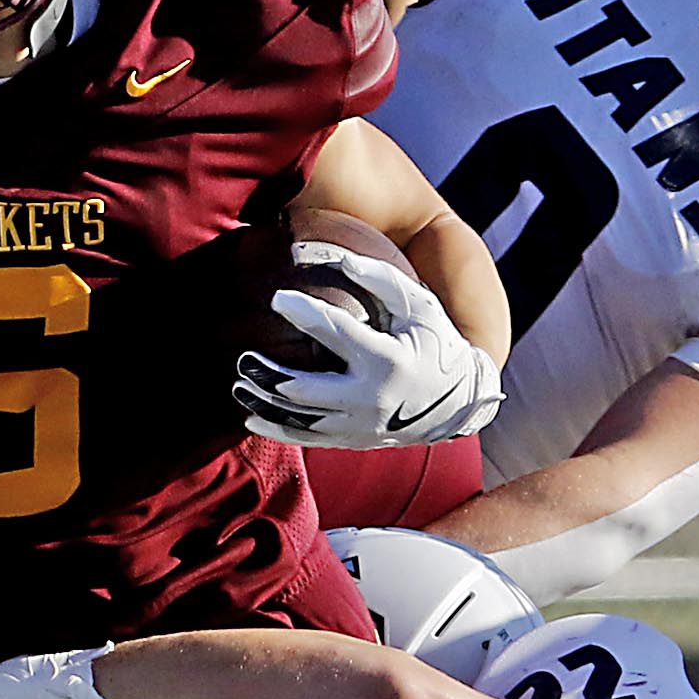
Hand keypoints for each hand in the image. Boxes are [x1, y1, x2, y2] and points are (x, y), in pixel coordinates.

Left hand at [236, 240, 503, 447]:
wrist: (459, 403)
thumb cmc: (435, 342)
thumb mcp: (419, 306)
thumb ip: (382, 280)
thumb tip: (340, 257)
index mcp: (388, 360)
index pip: (337, 333)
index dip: (304, 313)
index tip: (277, 298)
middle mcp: (370, 399)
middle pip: (304, 390)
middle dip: (268, 373)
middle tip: (244, 356)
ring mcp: (360, 425)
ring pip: (299, 420)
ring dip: (264, 403)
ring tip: (238, 384)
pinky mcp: (353, 441)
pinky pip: (308, 439)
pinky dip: (277, 429)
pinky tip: (251, 415)